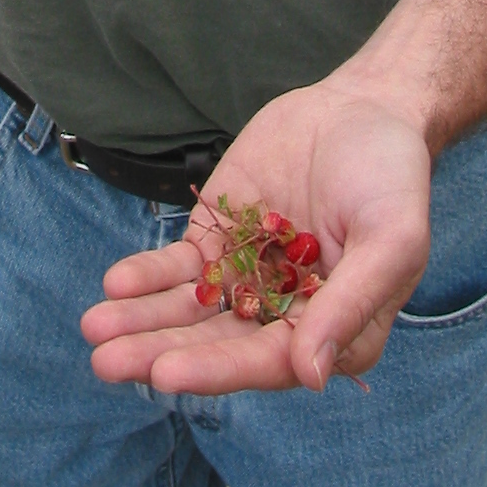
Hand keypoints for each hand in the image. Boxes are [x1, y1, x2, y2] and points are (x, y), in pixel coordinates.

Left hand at [79, 79, 431, 395]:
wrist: (365, 111)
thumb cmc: (392, 179)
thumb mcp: (391, 238)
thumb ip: (350, 304)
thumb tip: (311, 375)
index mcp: (333, 334)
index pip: (267, 362)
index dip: (217, 369)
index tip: (166, 373)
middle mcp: (284, 317)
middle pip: (215, 344)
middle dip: (160, 353)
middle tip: (107, 362)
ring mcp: (248, 276)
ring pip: (189, 310)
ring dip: (141, 321)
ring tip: (94, 328)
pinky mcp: (221, 238)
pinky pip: (179, 266)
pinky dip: (147, 275)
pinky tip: (115, 284)